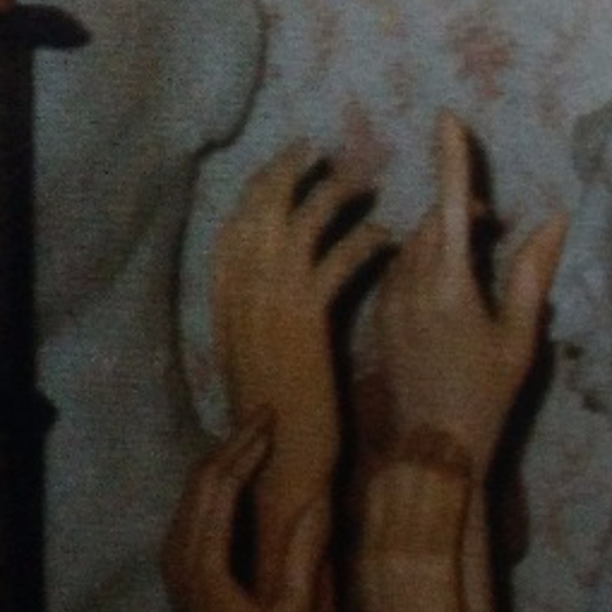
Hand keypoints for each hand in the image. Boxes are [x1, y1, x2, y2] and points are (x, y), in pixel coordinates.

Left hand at [161, 413, 329, 611]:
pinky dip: (211, 484)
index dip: (244, 449)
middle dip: (231, 444)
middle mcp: (179, 561)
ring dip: (219, 461)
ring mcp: (173, 568)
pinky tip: (235, 475)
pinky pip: (188, 512)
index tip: (271, 419)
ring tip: (253, 435)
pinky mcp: (178, 573)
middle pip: (197, 484)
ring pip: (188, 495)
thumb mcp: (296, 609)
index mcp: (205, 568)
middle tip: (264, 414)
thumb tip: (318, 500)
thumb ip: (303, 554)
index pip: (219, 489)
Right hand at [212, 143, 389, 492]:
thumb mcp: (263, 351)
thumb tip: (287, 275)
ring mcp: (268, 310)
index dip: (258, 189)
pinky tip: (385, 235)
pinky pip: (334, 264)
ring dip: (330, 198)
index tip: (285, 163)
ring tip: (361, 183)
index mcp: (225, 303)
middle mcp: (239, 299)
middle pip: (256, 213)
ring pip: (295, 229)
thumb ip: (267, 309)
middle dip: (286, 175)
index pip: (233, 226)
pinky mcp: (304, 326)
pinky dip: (360, 243)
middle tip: (317, 149)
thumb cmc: (282, 413)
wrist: (284, 463)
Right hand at [352, 441, 474, 611]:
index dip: (384, 468)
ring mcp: (404, 562)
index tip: (398, 442)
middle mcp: (379, 556)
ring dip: (433, 460)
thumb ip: (387, 570)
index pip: (368, 502)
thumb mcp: (385, 604)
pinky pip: (443, 515)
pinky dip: (452, 483)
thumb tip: (392, 546)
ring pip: (415, 494)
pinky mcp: (433, 572)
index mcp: (365, 563)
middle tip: (425, 427)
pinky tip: (462, 462)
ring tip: (445, 435)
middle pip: (389, 490)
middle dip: (408, 454)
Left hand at [371, 113, 567, 468]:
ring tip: (477, 262)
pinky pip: (401, 269)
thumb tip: (554, 218)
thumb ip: (532, 273)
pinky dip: (426, 261)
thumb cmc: (486, 394)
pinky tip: (449, 288)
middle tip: (498, 228)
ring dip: (445, 237)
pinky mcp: (380, 316)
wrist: (432, 448)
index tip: (447, 117)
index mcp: (451, 283)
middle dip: (464, 209)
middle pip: (435, 221)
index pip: (452, 205)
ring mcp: (390, 300)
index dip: (451, 159)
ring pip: (415, 244)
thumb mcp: (520, 335)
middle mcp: (411, 283)